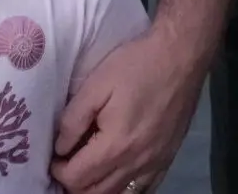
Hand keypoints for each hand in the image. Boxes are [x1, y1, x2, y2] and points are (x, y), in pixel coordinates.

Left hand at [51, 28, 207, 193]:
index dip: (58, 171)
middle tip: (67, 164)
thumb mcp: (96, 84)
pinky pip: (143, 190)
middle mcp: (136, 163)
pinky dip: (124, 189)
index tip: (55, 156)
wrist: (182, 56)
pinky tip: (116, 177)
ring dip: (97, 189)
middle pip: (95, 193)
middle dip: (74, 184)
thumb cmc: (137, 65)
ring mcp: (155, 164)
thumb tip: (61, 147)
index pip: (76, 178)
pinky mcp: (167, 159)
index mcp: (115, 145)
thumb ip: (73, 119)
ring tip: (88, 171)